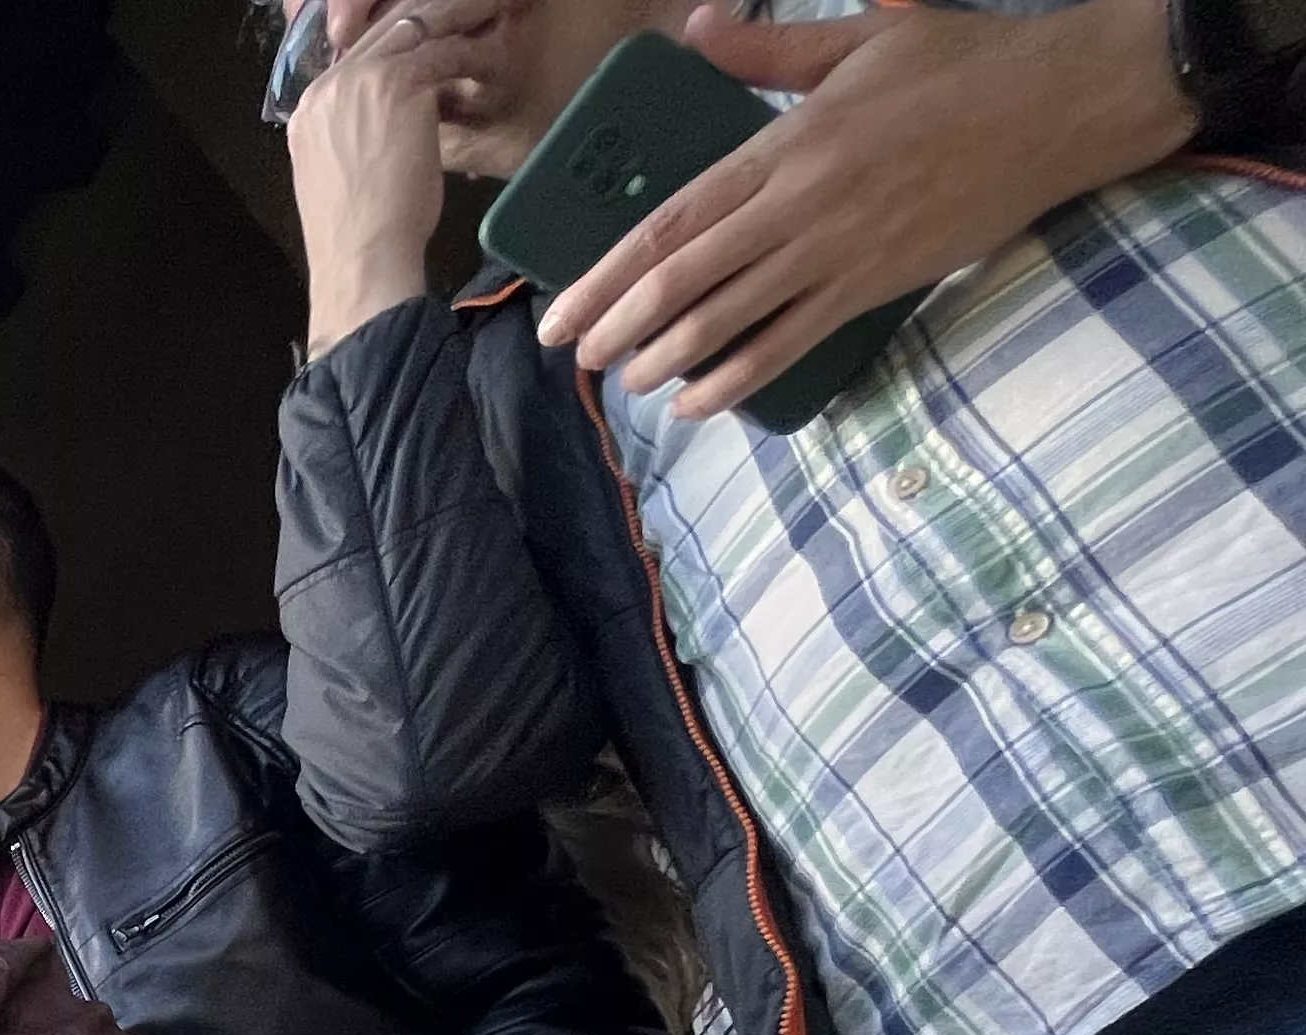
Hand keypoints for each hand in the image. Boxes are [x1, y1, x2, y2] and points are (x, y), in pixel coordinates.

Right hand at [288, 0, 504, 354]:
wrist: (360, 259)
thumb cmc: (362, 235)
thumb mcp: (349, 174)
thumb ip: (359, 135)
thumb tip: (389, 123)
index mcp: (309, 108)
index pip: (359, 53)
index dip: (399, 43)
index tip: (433, 41)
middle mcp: (326, 86)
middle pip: (383, 29)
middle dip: (430, 19)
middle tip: (470, 15)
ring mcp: (356, 80)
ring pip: (413, 26)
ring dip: (455, 19)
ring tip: (489, 15)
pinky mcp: (393, 84)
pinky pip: (442, 50)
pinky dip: (471, 51)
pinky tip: (492, 57)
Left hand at [539, 0, 1192, 420]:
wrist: (1067, 103)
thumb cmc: (965, 64)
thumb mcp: (861, 37)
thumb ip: (768, 47)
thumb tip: (695, 29)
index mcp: (788, 144)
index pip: (674, 221)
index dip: (608, 273)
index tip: (562, 309)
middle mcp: (804, 206)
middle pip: (687, 280)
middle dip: (621, 326)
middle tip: (576, 357)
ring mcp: (841, 252)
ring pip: (733, 321)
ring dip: (671, 359)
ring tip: (629, 381)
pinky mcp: (879, 284)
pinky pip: (794, 343)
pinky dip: (742, 378)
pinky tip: (702, 400)